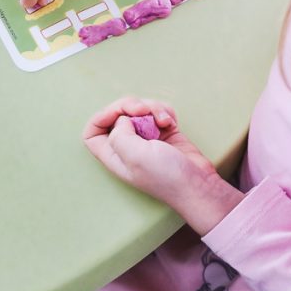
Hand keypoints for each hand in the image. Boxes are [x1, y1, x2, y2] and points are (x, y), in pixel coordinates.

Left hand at [83, 97, 243, 235]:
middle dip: (131, 105)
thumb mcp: (135, 156)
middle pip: (117, 114)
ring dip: (152, 108)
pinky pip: (158, 112)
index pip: (92, 132)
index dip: (101, 117)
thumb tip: (123, 120)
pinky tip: (172, 122)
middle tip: (143, 109)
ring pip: (139, 110)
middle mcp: (127, 146)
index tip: (120, 114)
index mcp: (113, 155)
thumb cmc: (166, 177)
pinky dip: (164, 112)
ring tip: (164, 121)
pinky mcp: (163, 133)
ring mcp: (146, 139)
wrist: (198, 185)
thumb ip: (119, 135)